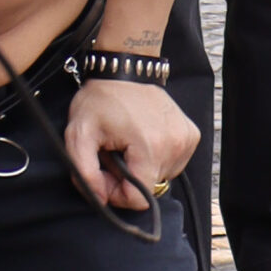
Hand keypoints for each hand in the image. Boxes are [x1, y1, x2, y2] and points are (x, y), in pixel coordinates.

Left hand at [63, 78, 199, 209]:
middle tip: (112, 152)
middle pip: (149, 188)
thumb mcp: (78, 134)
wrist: (125, 71)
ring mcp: (186, 139)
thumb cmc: (101, 100)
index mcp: (150, 147)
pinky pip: (172, 163)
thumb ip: (85, 173)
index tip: (104, 173)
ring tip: (127, 143)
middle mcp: (175, 145)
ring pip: (161, 176)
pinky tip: (142, 138)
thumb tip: (100, 199)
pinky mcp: (191, 135)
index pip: (139, 199)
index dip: (116, 193)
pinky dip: (155, 157)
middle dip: (126, 178)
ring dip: (141, 167)